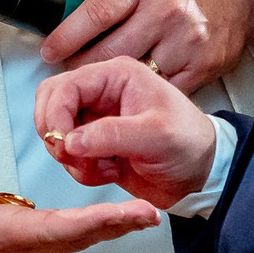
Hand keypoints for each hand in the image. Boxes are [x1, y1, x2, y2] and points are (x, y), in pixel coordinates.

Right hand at [0, 156, 157, 252]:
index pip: (52, 229)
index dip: (90, 223)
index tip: (123, 215)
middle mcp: (19, 247)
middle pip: (75, 239)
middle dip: (115, 228)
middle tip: (151, 215)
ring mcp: (27, 248)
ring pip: (78, 240)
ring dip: (112, 229)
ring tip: (146, 216)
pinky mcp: (30, 241)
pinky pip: (71, 236)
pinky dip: (98, 227)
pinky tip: (118, 217)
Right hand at [33, 58, 221, 208]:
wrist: (201, 176)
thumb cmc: (191, 144)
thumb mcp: (157, 135)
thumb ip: (112, 134)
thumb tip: (71, 140)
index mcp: (118, 76)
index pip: (66, 85)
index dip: (56, 114)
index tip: (64, 142)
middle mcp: (103, 94)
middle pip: (51, 103)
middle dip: (55, 134)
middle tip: (70, 155)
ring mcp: (97, 120)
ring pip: (56, 131)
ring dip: (69, 157)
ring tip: (98, 167)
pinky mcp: (95, 144)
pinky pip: (68, 155)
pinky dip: (79, 170)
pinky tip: (106, 172)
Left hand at [41, 0, 253, 92]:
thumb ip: (112, 0)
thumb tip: (70, 19)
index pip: (94, 14)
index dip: (66, 37)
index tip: (49, 52)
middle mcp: (165, 12)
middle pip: (110, 52)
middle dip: (84, 67)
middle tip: (70, 75)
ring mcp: (186, 42)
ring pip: (134, 75)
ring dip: (112, 85)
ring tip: (99, 88)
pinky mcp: (203, 66)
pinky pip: (163, 88)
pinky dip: (145, 93)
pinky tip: (133, 94)